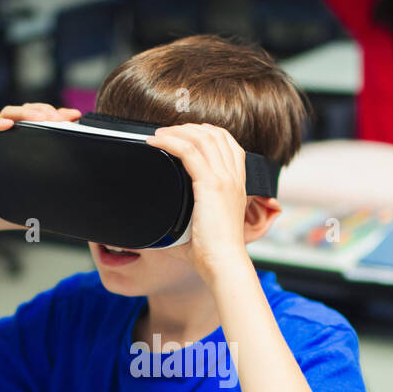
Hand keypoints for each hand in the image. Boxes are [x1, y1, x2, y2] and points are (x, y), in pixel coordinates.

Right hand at [0, 102, 80, 240]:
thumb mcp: (28, 206)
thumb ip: (46, 205)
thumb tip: (70, 212)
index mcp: (19, 150)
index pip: (40, 125)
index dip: (57, 117)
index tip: (74, 117)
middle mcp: (5, 141)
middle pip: (26, 113)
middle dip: (44, 110)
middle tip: (60, 117)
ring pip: (7, 115)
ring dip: (25, 112)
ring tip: (40, 118)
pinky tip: (8, 125)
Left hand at [145, 123, 252, 282]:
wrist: (223, 263)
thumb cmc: (211, 254)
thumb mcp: (202, 228)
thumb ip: (183, 222)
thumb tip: (156, 231)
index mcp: (237, 184)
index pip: (228, 143)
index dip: (206, 131)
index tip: (183, 134)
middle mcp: (233, 177)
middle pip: (215, 134)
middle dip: (188, 128)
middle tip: (165, 132)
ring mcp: (224, 179)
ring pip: (201, 138)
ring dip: (177, 131)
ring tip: (158, 135)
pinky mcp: (211, 185)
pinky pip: (189, 152)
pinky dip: (170, 142)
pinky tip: (155, 142)